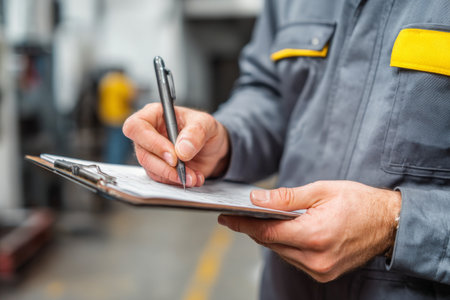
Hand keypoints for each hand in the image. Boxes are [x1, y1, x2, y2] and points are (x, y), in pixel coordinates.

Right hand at [123, 103, 229, 186]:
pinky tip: (193, 178)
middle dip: (164, 166)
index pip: (137, 126)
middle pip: (142, 152)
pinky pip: (161, 178)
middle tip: (183, 171)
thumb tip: (181, 150)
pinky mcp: (158, 168)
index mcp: (155, 114)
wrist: (213, 147)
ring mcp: (151, 152)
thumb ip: (196, 133)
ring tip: (193, 176)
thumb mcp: (207, 124)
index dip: (152, 143)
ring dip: (173, 176)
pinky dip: (177, 181)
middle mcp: (149, 133)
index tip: (173, 156)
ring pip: (150, 169)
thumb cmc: (205, 129)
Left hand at [218, 180, 401, 281]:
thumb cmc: (358, 202)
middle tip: (242, 215)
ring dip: (271, 237)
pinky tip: (285, 231)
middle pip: (271, 244)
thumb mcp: (321, 191)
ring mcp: (320, 269)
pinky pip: (293, 259)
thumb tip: (256, 200)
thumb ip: (286, 197)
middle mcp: (316, 258)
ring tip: (263, 220)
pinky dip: (285, 245)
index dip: (243, 225)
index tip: (226, 218)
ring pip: (281, 253)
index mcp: (314, 235)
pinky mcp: (324, 273)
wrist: (388, 223)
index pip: (266, 233)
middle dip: (255, 229)